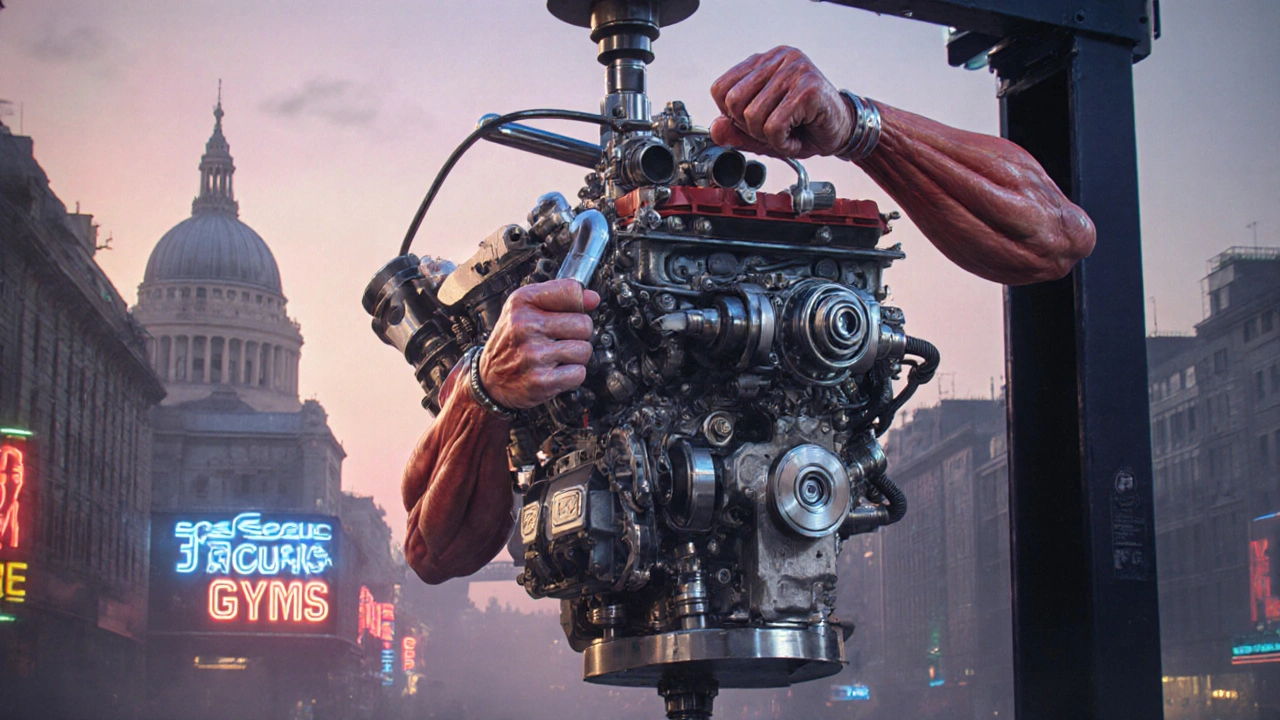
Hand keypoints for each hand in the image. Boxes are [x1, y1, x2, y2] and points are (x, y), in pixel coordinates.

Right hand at [478, 278, 599, 409]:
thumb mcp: (525, 308)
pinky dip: (571, 375)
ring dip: (576, 357)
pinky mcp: (541, 381)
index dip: (578, 303)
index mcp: (522, 303)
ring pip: (584, 350)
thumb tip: (593, 298)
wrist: (489, 379)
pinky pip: (579, 373)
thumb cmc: (511, 340)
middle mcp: (525, 326)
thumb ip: (559, 296)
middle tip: (560, 339)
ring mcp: (533, 355)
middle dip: (578, 334)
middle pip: (584, 324)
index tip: (571, 312)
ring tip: (556, 356)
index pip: (572, 291)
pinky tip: (555, 372)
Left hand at [710, 46, 853, 159]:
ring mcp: (795, 69)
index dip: (732, 115)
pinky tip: (796, 137)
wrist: (844, 131)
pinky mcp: (808, 88)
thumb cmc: (805, 126)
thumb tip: (715, 129)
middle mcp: (779, 58)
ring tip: (788, 132)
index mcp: (764, 62)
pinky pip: (774, 127)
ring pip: (753, 116)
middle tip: (773, 129)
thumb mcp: (762, 132)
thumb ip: (736, 131)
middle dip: (749, 128)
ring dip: (768, 138)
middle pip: (733, 103)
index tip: (755, 122)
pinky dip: (782, 143)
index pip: (720, 89)